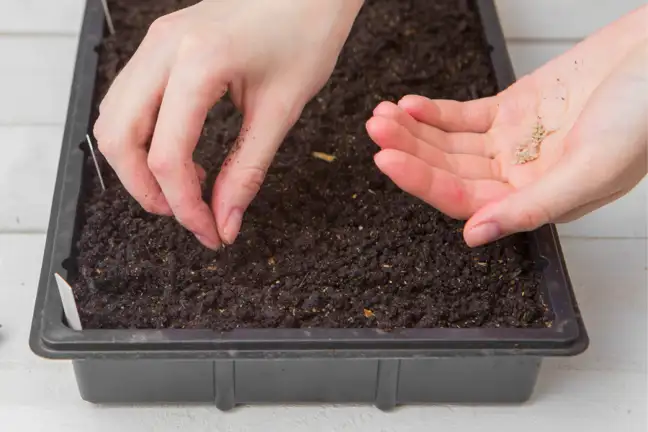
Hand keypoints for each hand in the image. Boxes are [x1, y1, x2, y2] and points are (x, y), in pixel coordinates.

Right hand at [93, 0, 363, 248]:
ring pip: (114, 118)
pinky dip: (143, 137)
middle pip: (119, 139)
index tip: (209, 232)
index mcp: (198, 62)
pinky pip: (129, 99)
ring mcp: (156, 43)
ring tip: (183, 187)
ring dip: (138, 165)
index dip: (184, 206)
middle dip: (146, 190)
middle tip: (186, 215)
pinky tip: (180, 152)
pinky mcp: (160, 45)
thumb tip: (225, 220)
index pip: (167, 156)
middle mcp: (163, 48)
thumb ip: (248, 170)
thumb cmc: (306, 32)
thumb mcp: (281, 109)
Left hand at [366, 6, 646, 246]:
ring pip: (450, 144)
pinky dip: (435, 112)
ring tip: (383, 115)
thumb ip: (533, 206)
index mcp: (537, 201)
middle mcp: (519, 176)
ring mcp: (512, 143)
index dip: (422, 182)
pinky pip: (463, 116)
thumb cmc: (645, 115)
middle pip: (449, 170)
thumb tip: (475, 235)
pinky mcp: (513, 109)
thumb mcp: (593, 167)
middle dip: (409, 152)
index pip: (464, 200)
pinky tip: (410, 105)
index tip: (387, 162)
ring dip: (414, 131)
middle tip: (376, 132)